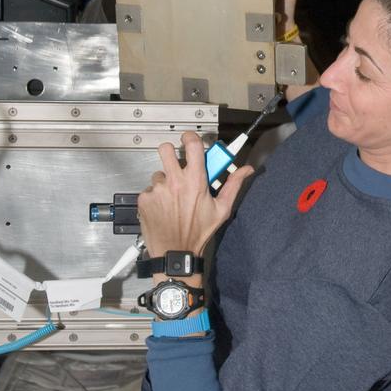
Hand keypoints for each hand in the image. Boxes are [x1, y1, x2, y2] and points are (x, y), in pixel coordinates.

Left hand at [137, 132, 253, 257]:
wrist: (175, 253)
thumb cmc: (198, 233)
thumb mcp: (221, 210)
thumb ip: (234, 185)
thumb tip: (246, 170)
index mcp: (195, 181)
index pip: (191, 145)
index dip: (190, 137)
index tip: (190, 140)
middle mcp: (174, 182)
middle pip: (166, 149)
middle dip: (171, 152)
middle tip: (176, 163)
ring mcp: (157, 190)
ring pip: (158, 173)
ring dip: (165, 181)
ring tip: (172, 197)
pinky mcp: (144, 199)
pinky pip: (149, 189)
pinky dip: (155, 196)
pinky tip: (163, 208)